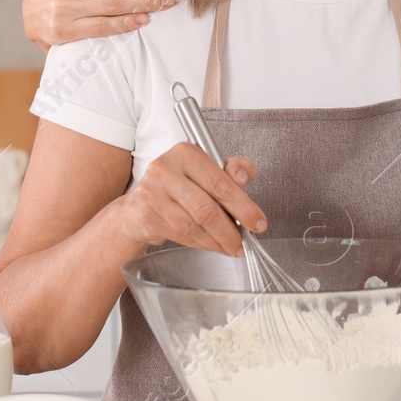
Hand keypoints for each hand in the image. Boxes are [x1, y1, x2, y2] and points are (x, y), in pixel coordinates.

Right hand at [112, 143, 264, 256]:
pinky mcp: (147, 216)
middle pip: (207, 209)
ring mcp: (152, 194)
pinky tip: (211, 244)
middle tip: (243, 243)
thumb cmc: (183, 184)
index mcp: (186, 153)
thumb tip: (243, 177)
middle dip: (230, 231)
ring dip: (217, 241)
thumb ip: (235, 169)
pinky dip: (202, 244)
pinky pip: (182, 236)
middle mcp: (165, 170)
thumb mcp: (211, 169)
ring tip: (230, 246)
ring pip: (194, 226)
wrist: (142, 202)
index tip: (257, 223)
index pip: (221, 184)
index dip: (243, 207)